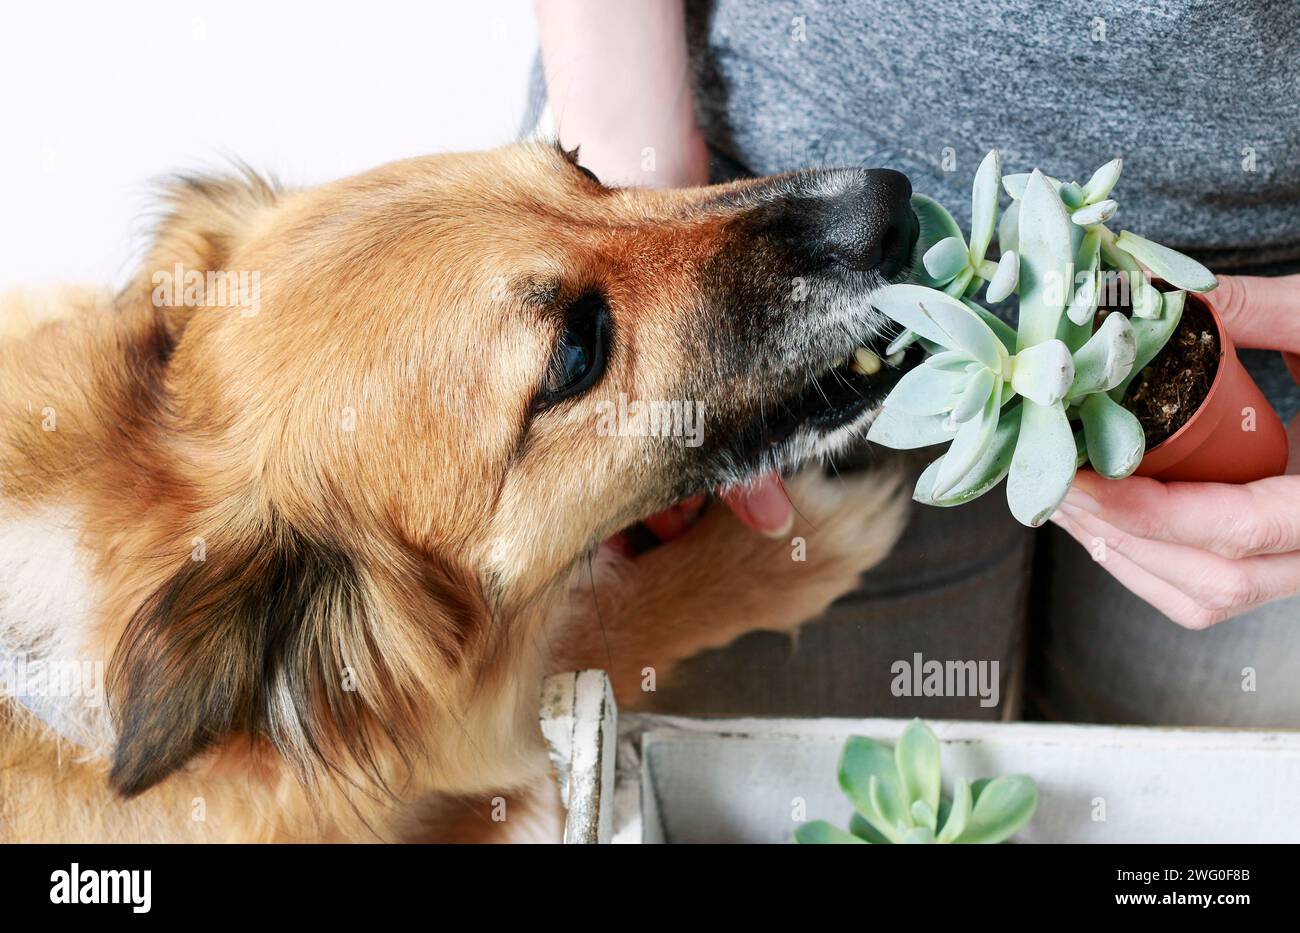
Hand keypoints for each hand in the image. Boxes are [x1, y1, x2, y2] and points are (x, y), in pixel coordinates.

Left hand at [1052, 273, 1299, 628]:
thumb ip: (1254, 310)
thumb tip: (1147, 290)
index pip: (1241, 528)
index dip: (1149, 513)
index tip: (1078, 481)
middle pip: (1214, 582)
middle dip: (1120, 538)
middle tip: (1052, 488)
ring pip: (1208, 598)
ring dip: (1125, 556)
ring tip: (1063, 502)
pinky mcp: (1285, 559)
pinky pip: (1210, 589)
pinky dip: (1148, 562)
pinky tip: (1102, 520)